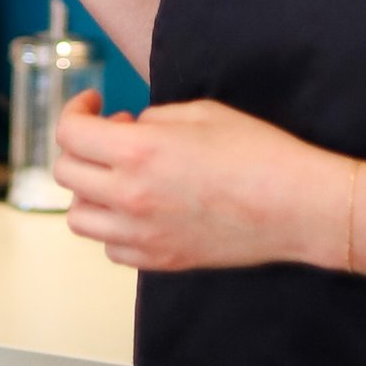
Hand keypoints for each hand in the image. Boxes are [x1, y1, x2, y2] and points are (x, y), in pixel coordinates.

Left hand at [51, 90, 350, 272]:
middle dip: (82, 147)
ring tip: (122, 176)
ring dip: (91, 191)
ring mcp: (142, 235)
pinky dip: (114, 227)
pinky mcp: (160, 259)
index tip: (93, 105)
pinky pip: (111, 247)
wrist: (298, 207)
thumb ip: (154, 118)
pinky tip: (140, 208)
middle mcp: (130, 196)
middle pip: (67, 173)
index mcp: (139, 151)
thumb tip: (131, 128)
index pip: (70, 133)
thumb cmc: (260, 153)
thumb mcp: (201, 112)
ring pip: (79, 218)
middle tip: (115, 135)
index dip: (75, 111)